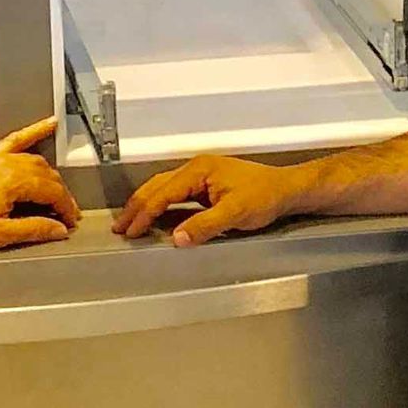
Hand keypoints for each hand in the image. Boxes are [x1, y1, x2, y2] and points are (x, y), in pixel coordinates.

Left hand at [0, 118, 80, 250]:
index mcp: (14, 182)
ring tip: (58, 194)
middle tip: (66, 214)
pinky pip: (17, 139)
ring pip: (38, 161)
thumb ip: (32, 230)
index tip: (70, 221)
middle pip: (49, 176)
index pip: (54, 193)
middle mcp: (9, 165)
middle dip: (62, 196)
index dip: (67, 209)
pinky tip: (48, 124)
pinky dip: (35, 130)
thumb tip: (57, 230)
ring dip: (52, 177)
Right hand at [116, 152, 298, 245]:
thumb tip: (177, 239)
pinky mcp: (206, 185)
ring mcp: (201, 176)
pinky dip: (161, 206)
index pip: (163, 193)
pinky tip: (154, 218)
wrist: (287, 189)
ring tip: (130, 223)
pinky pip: (175, 195)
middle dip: (137, 207)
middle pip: (157, 187)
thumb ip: (204, 226)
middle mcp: (196, 169)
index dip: (145, 213)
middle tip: (120, 227)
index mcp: (199, 170)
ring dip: (146, 206)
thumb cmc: (266, 196)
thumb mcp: (235, 214)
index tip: (131, 230)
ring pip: (163, 189)